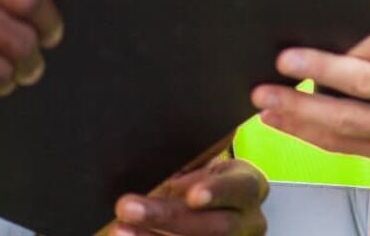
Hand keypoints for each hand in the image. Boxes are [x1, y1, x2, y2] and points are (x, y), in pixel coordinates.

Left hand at [105, 157, 267, 235]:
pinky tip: (128, 235)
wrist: (211, 198)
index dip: (217, 192)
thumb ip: (190, 156)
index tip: (192, 195)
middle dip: (168, 217)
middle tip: (128, 206)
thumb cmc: (202, 172)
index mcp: (248, 185)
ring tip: (121, 228)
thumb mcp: (201, 159)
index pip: (240, 188)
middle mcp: (247, 220)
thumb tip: (156, 142)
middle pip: (214, 226)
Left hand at [251, 5, 369, 173]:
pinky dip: (311, 135)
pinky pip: (347, 146)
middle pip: (359, 85)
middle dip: (314, 74)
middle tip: (278, 66)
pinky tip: (284, 122)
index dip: (340, 45)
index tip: (307, 38)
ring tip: (266, 101)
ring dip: (301, 113)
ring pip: (347, 124)